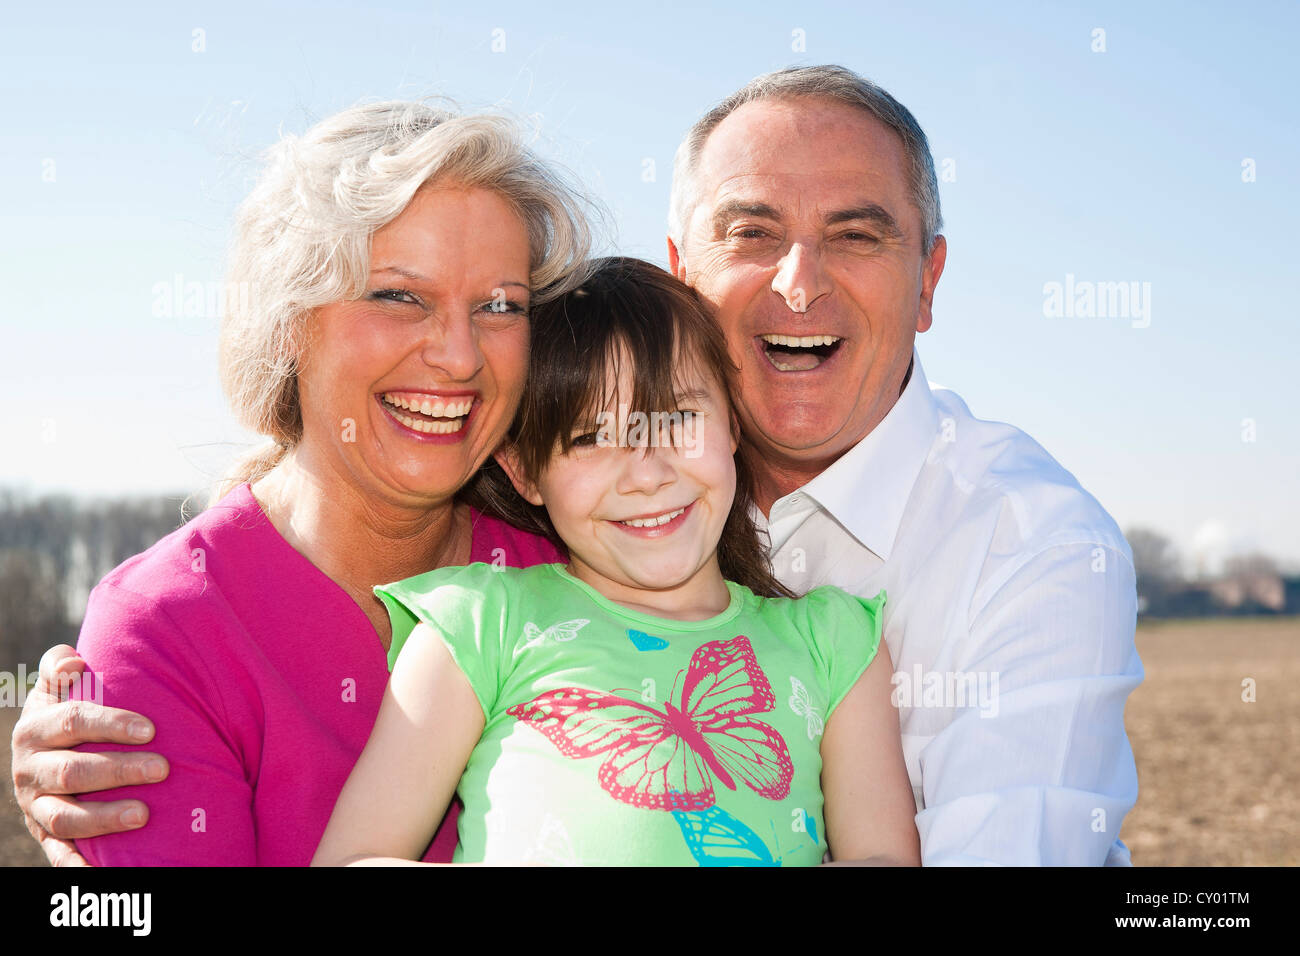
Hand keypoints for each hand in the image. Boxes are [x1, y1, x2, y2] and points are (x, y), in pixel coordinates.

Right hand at [10, 645, 168, 865]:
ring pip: (66, 817)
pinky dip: (78, 866)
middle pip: (74, 771)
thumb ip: (61, 669)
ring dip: (104, 818)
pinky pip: (59, 855)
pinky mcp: (45, 835)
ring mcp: (36, 806)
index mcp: (36, 730)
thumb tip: (72, 661)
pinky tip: (103, 872)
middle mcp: (30, 771)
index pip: (73, 722)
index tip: (150, 729)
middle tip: (162, 769)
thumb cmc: (64, 715)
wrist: (40, 755)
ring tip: (144, 814)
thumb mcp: (56, 689)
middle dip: (119, 771)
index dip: (111, 724)